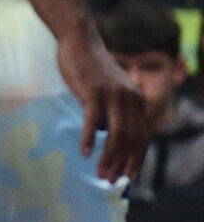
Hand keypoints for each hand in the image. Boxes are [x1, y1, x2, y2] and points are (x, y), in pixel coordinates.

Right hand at [57, 27, 148, 181]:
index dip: (136, 158)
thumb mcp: (109, 90)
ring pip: (116, 134)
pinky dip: (91, 138)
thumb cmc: (90, 68)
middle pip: (130, 139)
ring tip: (99, 172)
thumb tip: (108, 136)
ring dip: (109, 156)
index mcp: (136, 100)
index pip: (142, 136)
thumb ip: (113, 110)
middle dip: (121, 163)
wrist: (80, 41)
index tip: (128, 176)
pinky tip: (85, 151)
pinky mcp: (93, 91)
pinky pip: (94, 120)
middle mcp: (130, 98)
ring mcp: (112, 95)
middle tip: (110, 180)